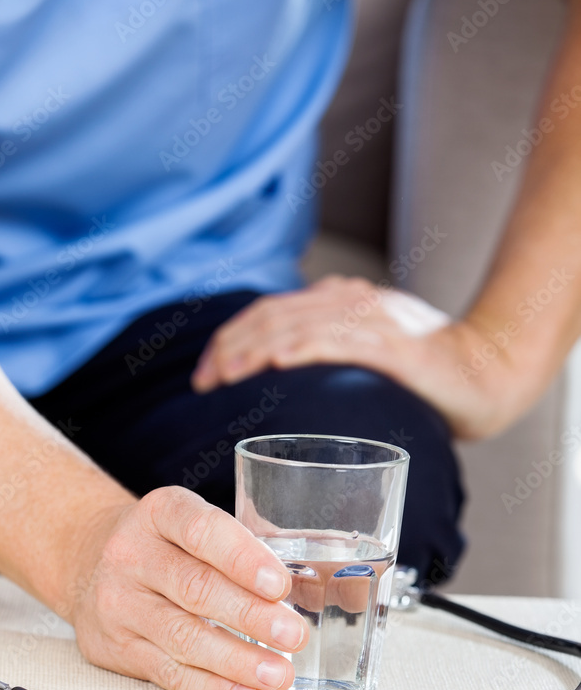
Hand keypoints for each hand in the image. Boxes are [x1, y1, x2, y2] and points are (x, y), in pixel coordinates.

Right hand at [60, 486, 309, 689]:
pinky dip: (212, 689)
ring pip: (182, 637)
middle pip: (194, 588)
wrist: (86, 560)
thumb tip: (330, 591)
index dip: (242, 558)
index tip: (279, 584)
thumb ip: (247, 549)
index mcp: (160, 513)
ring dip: (237, 660)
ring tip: (278, 673)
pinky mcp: (115, 648)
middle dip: (250, 616)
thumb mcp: (192, 524)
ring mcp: (119, 603)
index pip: (201, 531)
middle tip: (292, 635)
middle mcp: (131, 554)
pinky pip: (169, 673)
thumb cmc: (163, 544)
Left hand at [190, 276, 523, 439]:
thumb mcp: (367, 356)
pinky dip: (301, 348)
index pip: (268, 311)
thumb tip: (282, 387)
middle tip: (202, 383)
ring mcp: (370, 320)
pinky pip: (337, 341)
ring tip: (223, 376)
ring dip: (252, 350)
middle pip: (270, 316)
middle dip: (228, 349)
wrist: (487, 371)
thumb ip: (329, 357)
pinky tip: (275, 361)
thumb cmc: (425, 375)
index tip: (204, 377)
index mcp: (339, 303)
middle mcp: (348, 303)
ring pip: (294, 324)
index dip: (229, 340)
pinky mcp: (391, 345)